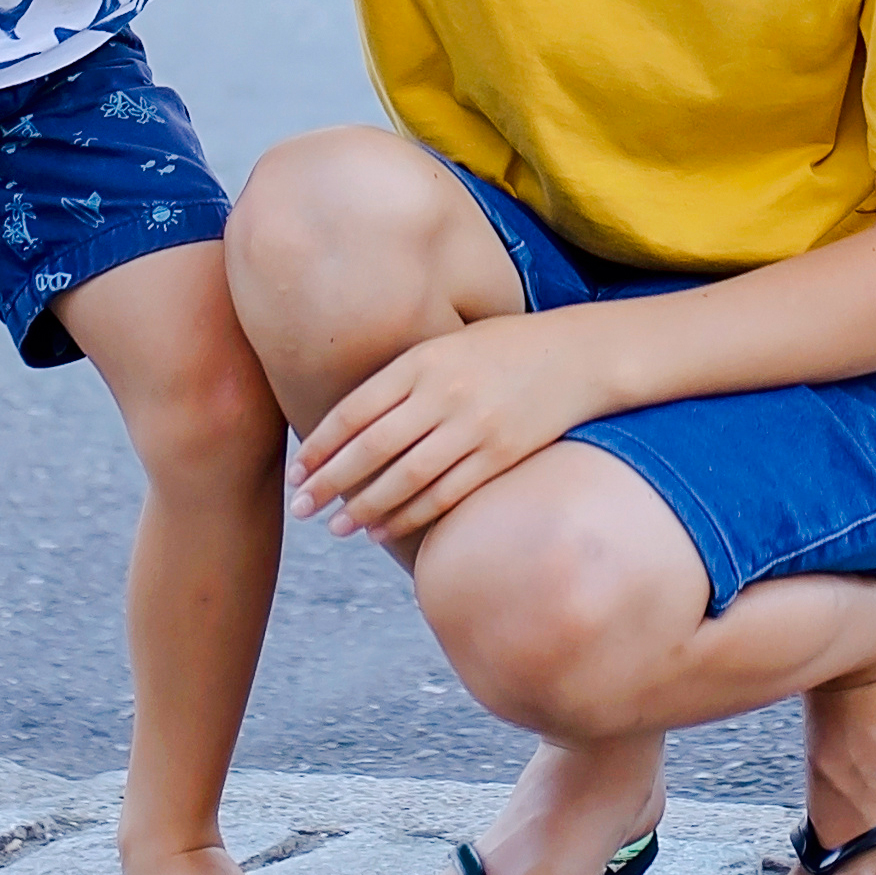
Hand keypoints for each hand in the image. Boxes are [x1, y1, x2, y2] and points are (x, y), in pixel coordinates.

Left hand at [290, 312, 606, 542]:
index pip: (356, 409)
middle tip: (301, 507)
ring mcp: (474, 426)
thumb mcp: (447, 344)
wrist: (578, 355)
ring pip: (405, 478)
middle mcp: (444, 393)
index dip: (321, 445)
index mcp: (423, 360)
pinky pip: (445, 495)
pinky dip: (408, 517)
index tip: (297, 471)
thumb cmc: (503, 348)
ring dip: (364, 508)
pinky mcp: (501, 456)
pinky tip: (382, 530)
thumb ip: (403, 378)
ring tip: (335, 527)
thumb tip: (348, 424)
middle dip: (330, 482)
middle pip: (372, 448)